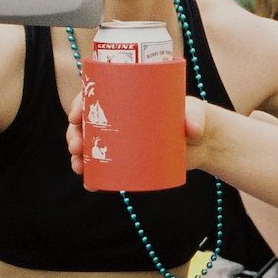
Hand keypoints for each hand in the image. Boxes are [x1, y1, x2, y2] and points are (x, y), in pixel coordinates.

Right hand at [67, 92, 214, 174]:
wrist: (203, 141)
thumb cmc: (193, 115)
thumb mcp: (194, 111)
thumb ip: (196, 116)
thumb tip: (193, 130)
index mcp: (127, 95)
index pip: (95, 94)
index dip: (79, 103)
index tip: (75, 115)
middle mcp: (119, 117)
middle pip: (86, 121)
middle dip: (74, 134)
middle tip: (76, 146)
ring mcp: (122, 139)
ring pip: (90, 145)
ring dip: (78, 156)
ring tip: (79, 166)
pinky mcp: (129, 159)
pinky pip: (104, 167)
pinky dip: (94, 176)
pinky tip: (89, 183)